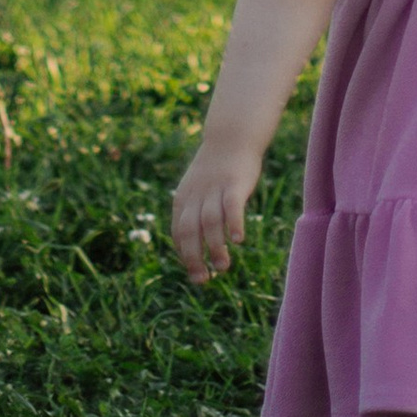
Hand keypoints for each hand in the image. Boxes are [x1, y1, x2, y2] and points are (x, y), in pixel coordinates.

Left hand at [172, 141, 259, 284]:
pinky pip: (232, 206)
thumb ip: (195, 214)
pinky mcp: (234, 184)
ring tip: (222, 267)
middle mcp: (196, 195)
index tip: (196, 273)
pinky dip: (233, 223)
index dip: (185, 255)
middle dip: (193, 258)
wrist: (231, 136)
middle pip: (189, 231)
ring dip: (215, 247)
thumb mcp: (197, 189)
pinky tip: (238, 240)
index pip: (178, 233)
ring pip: (210, 223)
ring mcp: (215, 189)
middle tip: (203, 280)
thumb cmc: (215, 169)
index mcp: (183, 199)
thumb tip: (198, 246)